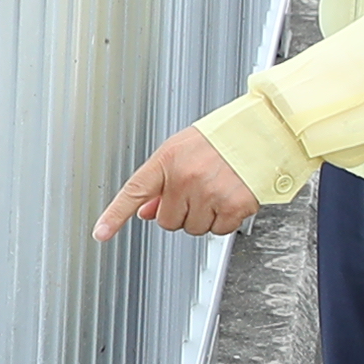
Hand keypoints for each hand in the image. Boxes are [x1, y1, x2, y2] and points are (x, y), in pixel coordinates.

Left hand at [92, 125, 260, 242]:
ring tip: (216, 190)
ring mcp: (209, 193)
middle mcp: (186, 177)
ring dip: (203, 217)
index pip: (134, 191)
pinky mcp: (233, 206)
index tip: (101, 232)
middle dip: (181, 211)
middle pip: (167, 221)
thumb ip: (161, 181)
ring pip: (193, 228)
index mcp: (169, 159)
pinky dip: (224, 221)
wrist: (262, 131)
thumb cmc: (223, 138)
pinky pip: (218, 231)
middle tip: (198, 191)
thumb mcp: (183, 150)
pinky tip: (230, 198)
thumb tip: (144, 211)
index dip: (115, 215)